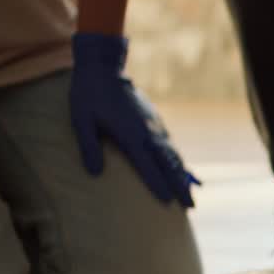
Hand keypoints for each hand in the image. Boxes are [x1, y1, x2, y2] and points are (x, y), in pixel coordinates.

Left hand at [69, 33, 197, 206]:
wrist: (103, 67)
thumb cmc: (88, 95)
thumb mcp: (81, 121)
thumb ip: (89, 147)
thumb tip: (94, 173)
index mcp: (130, 135)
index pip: (148, 166)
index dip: (158, 184)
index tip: (168, 202)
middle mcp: (147, 132)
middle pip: (168, 164)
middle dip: (180, 185)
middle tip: (190, 206)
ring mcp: (153, 125)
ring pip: (173, 154)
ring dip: (182, 174)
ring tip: (192, 192)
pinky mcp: (154, 119)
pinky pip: (169, 143)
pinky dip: (177, 158)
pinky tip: (180, 167)